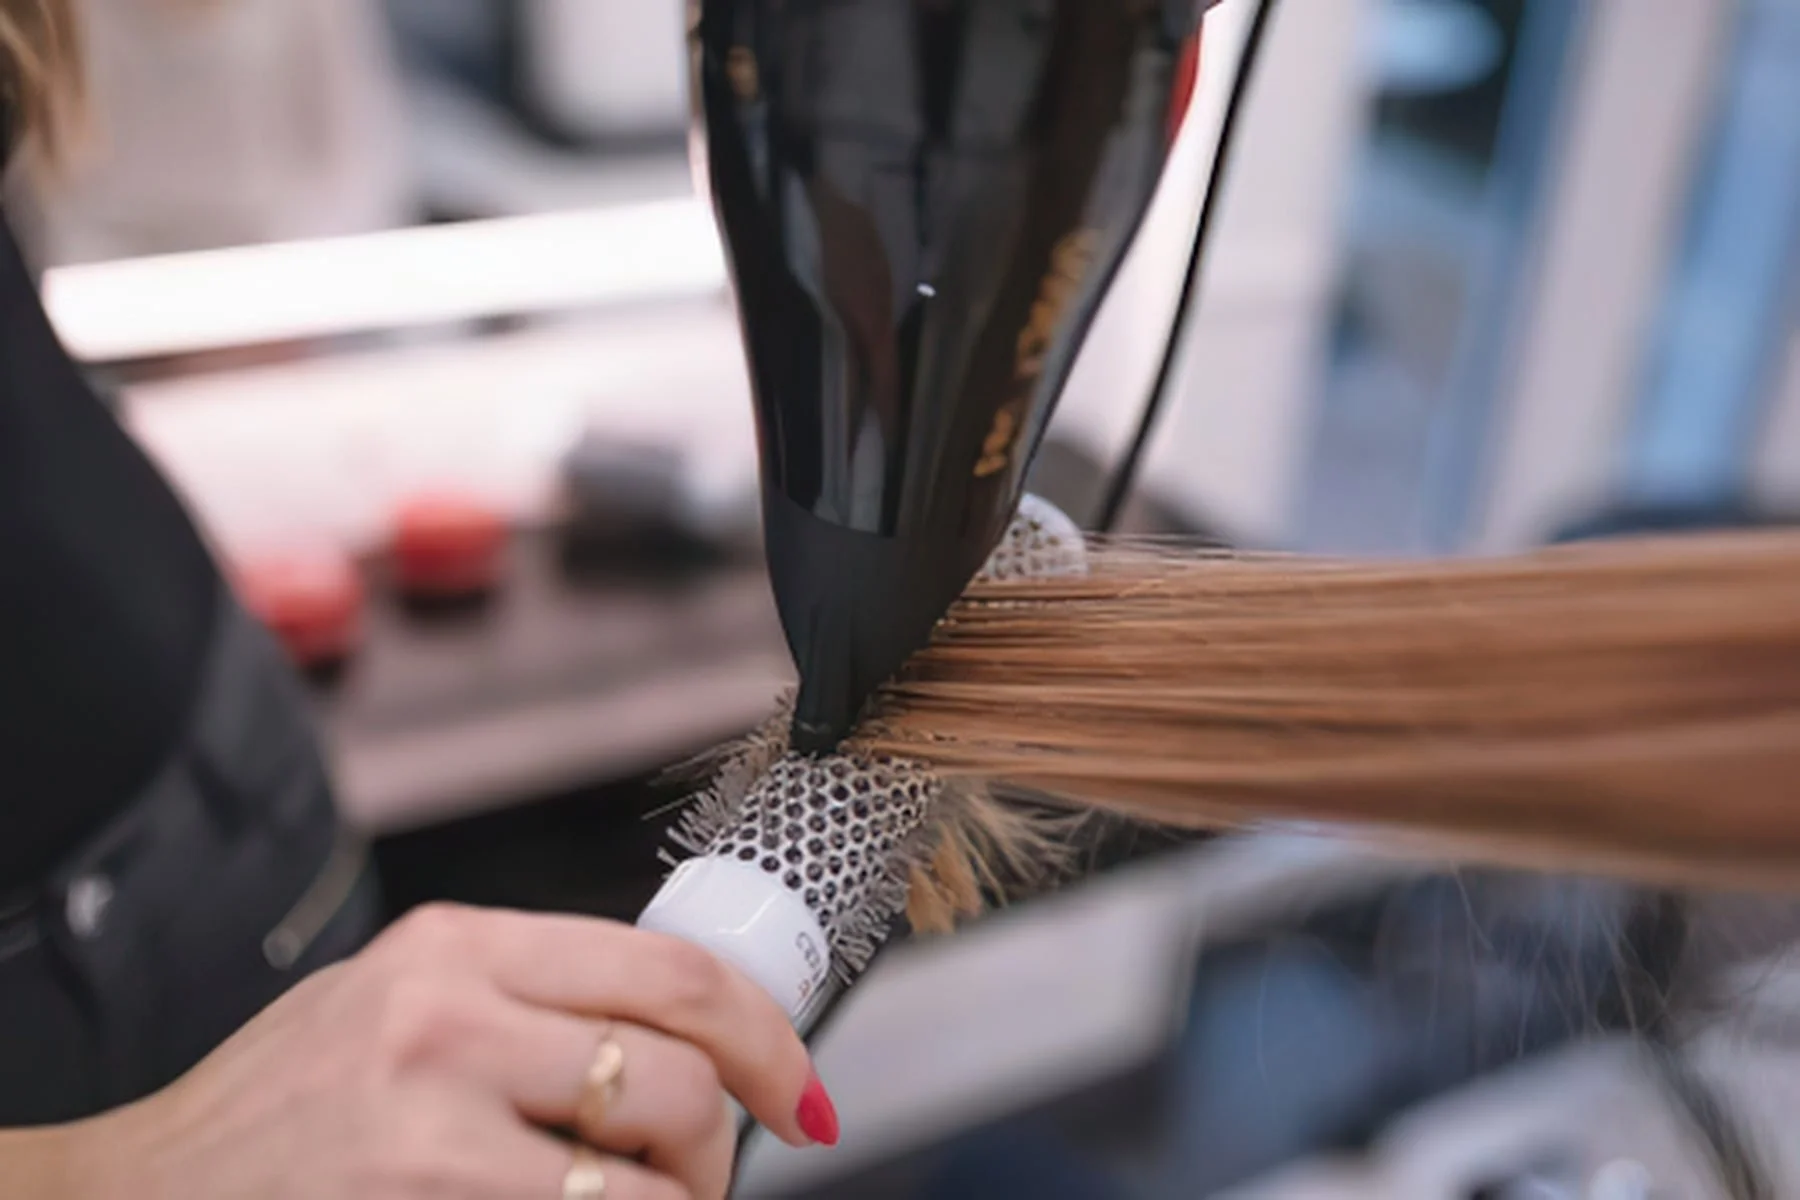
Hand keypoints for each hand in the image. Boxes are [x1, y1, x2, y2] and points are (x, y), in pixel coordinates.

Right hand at [60, 904, 832, 1198]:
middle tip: (703, 1183)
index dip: (770, 1040)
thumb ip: (522, 1001)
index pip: (672, 973)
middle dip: (723, 1152)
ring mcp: (428, 1129)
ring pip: (645, 1184)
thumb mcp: (396, 1007)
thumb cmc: (275, 1115)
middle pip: (681, 1078)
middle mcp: (448, 1021)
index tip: (802, 1092)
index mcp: (456, 947)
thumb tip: (681, 1033)